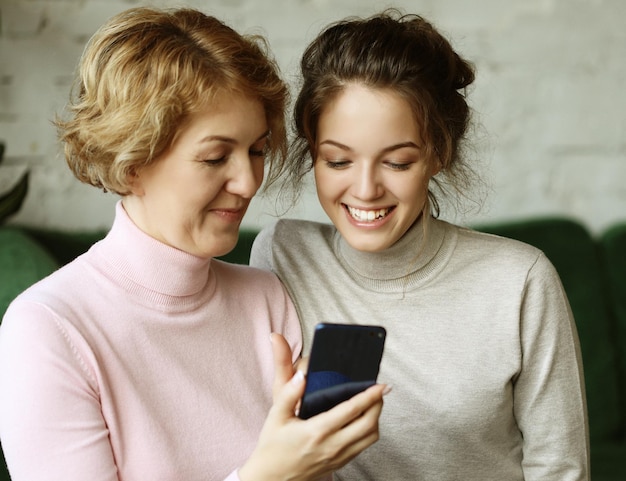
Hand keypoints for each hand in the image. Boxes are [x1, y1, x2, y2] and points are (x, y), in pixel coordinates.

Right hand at [238, 334, 386, 480]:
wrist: (271, 478)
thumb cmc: (272, 447)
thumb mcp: (276, 417)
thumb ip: (289, 394)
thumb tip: (302, 376)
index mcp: (317, 431)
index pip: (352, 410)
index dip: (369, 395)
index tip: (380, 384)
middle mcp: (332, 446)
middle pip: (369, 424)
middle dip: (378, 405)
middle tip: (379, 391)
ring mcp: (338, 457)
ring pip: (370, 437)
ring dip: (376, 419)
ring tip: (372, 404)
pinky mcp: (340, 464)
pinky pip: (363, 447)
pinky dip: (369, 431)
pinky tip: (362, 421)